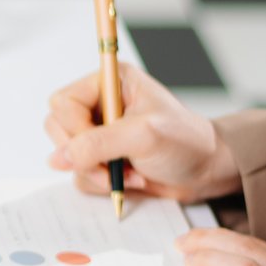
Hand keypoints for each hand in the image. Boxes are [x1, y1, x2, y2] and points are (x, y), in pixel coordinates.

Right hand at [45, 62, 240, 202]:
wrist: (208, 171)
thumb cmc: (186, 143)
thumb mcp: (143, 136)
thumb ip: (97, 144)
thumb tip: (57, 158)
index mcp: (110, 83)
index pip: (64, 103)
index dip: (75, 129)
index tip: (100, 146)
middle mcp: (99, 104)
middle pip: (58, 129)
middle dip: (85, 155)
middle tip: (114, 166)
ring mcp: (97, 132)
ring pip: (65, 155)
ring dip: (96, 172)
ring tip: (130, 173)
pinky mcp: (99, 157)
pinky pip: (78, 173)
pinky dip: (101, 182)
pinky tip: (129, 178)